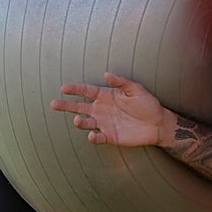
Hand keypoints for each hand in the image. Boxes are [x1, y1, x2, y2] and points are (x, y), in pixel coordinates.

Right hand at [50, 71, 169, 146]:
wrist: (158, 123)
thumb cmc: (147, 104)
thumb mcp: (136, 89)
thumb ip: (121, 82)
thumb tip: (106, 74)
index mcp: (106, 96)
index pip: (86, 91)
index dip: (75, 90)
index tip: (64, 88)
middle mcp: (101, 109)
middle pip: (79, 107)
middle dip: (66, 105)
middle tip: (53, 104)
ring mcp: (104, 123)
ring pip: (86, 123)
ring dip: (80, 122)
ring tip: (77, 120)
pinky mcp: (110, 136)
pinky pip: (98, 137)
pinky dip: (93, 137)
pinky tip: (92, 135)